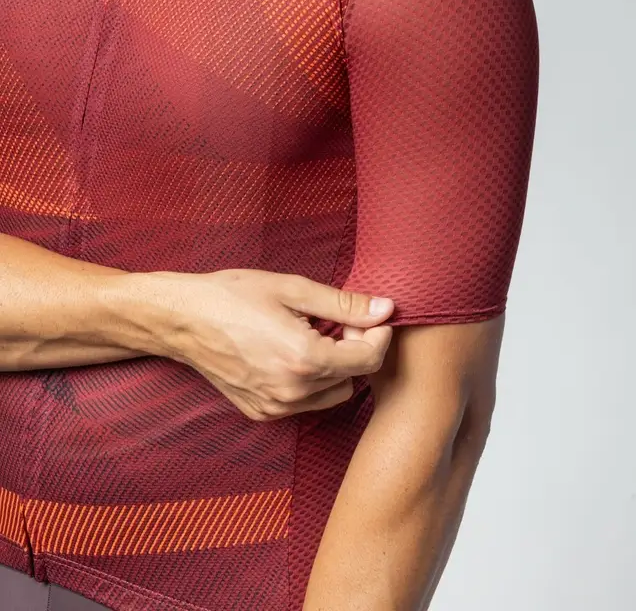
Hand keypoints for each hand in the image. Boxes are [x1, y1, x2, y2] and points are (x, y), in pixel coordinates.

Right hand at [136, 269, 394, 420]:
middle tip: (336, 322)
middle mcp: (293, 392)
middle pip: (355, 376)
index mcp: (304, 359)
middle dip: (356, 348)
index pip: (369, 359)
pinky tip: (292, 354)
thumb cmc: (233, 296)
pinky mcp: (262, 413)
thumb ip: (345, 304)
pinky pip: (307, 402)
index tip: (370, 317)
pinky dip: (312, 381)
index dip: (378, 335)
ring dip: (336, 368)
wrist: (181, 319)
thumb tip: (387, 308)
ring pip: (335, 393)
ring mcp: (276, 407)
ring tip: (314, 337)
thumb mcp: (293, 289)